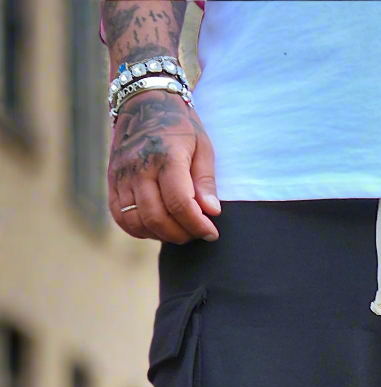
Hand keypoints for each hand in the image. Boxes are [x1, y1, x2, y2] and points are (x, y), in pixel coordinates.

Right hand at [108, 91, 219, 243]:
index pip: (179, 203)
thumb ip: (205, 181)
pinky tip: (156, 227)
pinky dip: (138, 229)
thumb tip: (212, 212)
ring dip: (161, 235)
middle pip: (157, 217)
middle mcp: (139, 167)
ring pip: (136, 221)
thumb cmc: (178, 125)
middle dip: (181, 234)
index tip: (211, 232)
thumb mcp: (202, 146)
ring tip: (178, 230)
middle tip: (196, 233)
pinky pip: (120, 215)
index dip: (197, 225)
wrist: (143, 101)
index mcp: (166, 156)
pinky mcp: (112, 180)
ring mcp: (122, 174)